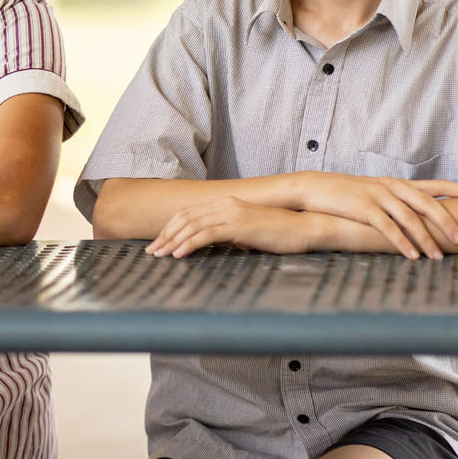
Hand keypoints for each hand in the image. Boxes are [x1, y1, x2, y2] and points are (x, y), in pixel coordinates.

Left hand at [148, 197, 320, 257]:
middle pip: (185, 217)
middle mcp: (225, 204)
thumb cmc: (279, 233)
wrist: (305, 228)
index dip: (171, 228)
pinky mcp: (239, 225)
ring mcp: (232, 213)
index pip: (189, 213)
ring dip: (172, 241)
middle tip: (152, 251)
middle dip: (165, 234)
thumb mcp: (248, 232)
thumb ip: (229, 234)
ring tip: (159, 255)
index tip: (159, 242)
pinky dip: (189, 244)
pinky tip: (179, 254)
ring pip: (192, 225)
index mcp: (226, 204)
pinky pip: (207, 234)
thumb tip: (214, 245)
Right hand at [286, 172, 457, 259]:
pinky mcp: (363, 208)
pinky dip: (401, 243)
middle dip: (448, 220)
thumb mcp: (376, 193)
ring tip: (438, 257)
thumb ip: (397, 201)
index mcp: (398, 183)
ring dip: (425, 239)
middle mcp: (392, 187)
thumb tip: (420, 216)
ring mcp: (378, 196)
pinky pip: (387, 227)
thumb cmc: (347, 194)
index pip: (437, 184)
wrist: (315, 187)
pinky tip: (411, 256)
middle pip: (428, 202)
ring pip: (409, 218)